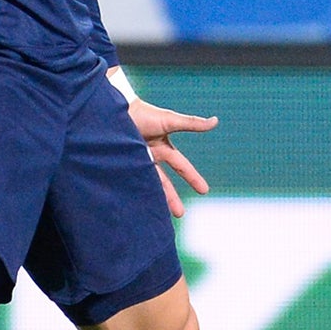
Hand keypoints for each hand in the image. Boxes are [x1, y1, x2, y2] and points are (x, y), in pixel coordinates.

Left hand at [122, 95, 217, 217]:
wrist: (115, 112)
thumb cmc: (144, 113)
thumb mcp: (170, 121)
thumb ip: (192, 124)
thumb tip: (215, 121)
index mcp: (163, 147)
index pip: (181, 166)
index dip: (193, 178)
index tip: (204, 191)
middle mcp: (150, 157)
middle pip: (164, 182)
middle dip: (172, 198)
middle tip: (181, 214)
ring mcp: (135, 162)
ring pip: (148, 186)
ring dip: (155, 201)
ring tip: (157, 218)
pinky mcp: (122, 166)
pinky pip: (130, 183)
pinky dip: (134, 193)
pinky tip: (136, 207)